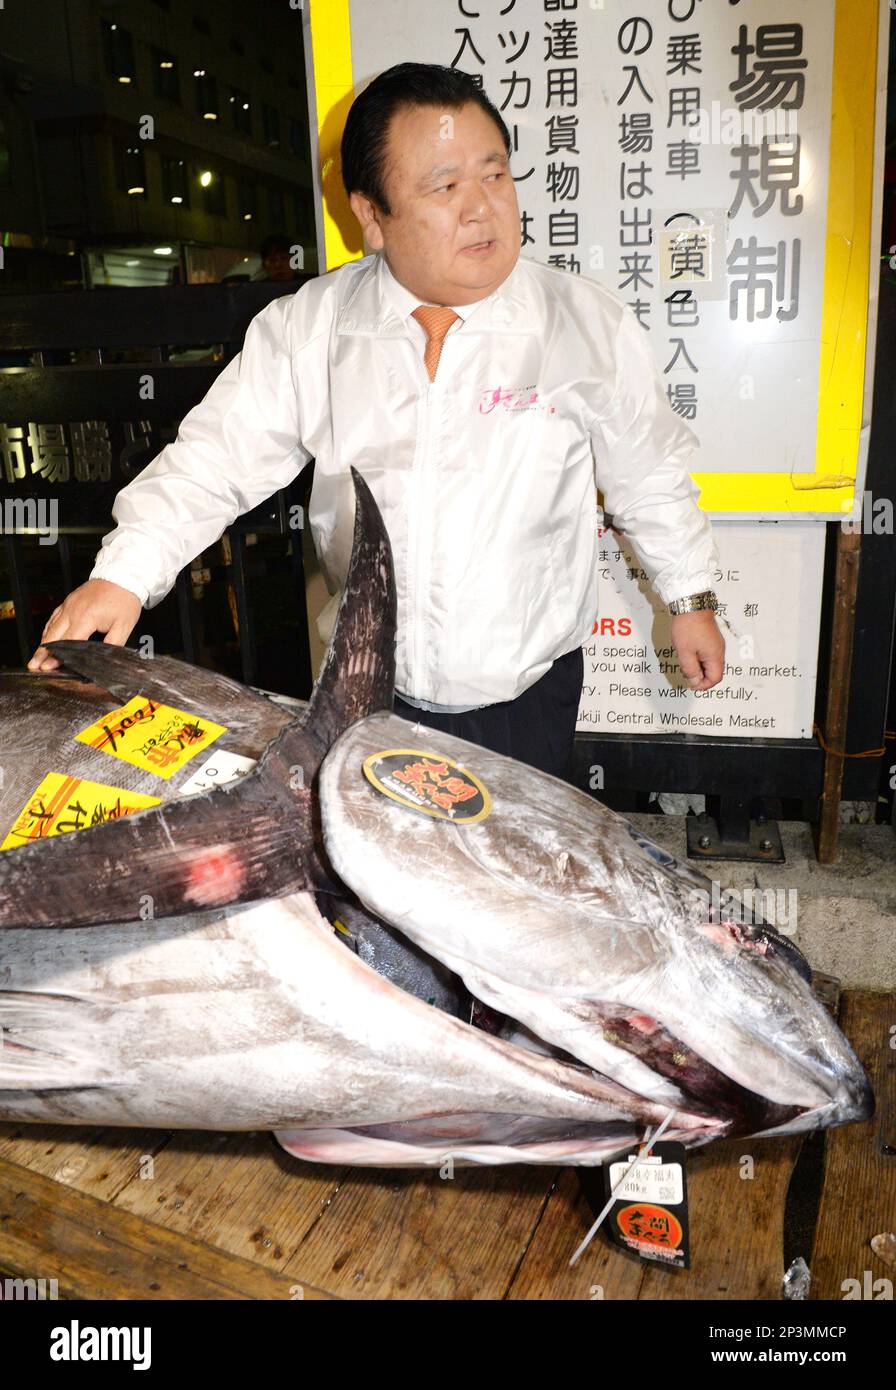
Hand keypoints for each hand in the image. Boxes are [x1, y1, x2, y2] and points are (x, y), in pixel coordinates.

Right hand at [27, 579, 142, 671]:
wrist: (122, 576)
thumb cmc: (124, 599)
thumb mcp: (124, 626)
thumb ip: (113, 644)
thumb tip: (105, 660)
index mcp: (86, 617)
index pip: (67, 642)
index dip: (57, 656)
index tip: (49, 667)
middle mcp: (73, 610)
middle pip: (53, 636)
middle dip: (42, 653)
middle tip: (34, 666)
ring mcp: (68, 605)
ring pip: (51, 627)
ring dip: (43, 643)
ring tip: (36, 657)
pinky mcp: (68, 601)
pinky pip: (54, 618)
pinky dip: (48, 630)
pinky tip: (45, 639)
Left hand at [670, 610, 724, 690]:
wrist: (690, 604)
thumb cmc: (688, 626)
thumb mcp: (685, 652)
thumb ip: (690, 670)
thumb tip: (695, 682)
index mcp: (715, 656)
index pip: (715, 679)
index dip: (703, 685)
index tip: (691, 684)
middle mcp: (719, 650)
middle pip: (713, 671)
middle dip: (700, 676)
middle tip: (686, 673)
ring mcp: (716, 643)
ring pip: (709, 663)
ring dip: (698, 666)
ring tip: (685, 661)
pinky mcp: (711, 638)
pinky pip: (707, 654)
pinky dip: (698, 658)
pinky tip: (687, 653)